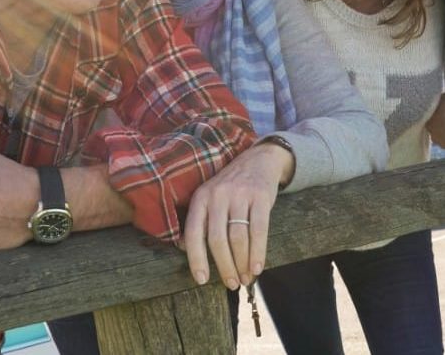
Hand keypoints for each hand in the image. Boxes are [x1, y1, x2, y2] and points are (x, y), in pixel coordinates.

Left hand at [182, 142, 292, 289]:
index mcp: (200, 198)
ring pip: (238, 238)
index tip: (201, 280)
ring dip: (242, 263)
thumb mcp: (209, 197)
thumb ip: (199, 221)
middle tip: (231, 284)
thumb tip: (183, 250)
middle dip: (225, 266)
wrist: (258, 160)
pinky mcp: (260, 197)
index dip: (196, 259)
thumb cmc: (231, 188)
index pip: (194, 233)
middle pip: (217, 239)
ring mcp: (239, 195)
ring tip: (246, 279)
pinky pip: (259, 230)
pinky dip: (258, 253)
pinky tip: (257, 267)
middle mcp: (217, 195)